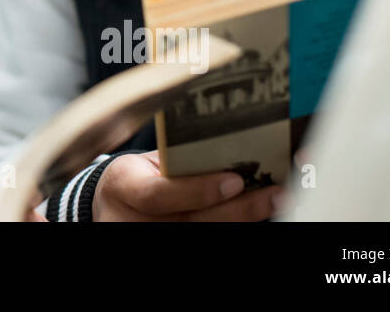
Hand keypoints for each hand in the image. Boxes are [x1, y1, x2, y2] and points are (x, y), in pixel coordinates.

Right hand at [92, 151, 282, 220]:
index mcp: (125, 188)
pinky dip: (236, 225)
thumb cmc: (135, 178)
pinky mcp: (174, 246)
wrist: (113, 208)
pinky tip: (257, 212)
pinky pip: (210, 237)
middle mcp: (137, 222)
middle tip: (274, 192)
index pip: (159, 195)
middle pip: (193, 222)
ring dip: (246, 218)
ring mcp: (154, 238)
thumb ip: (176, 158)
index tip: (233, 179)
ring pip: (207, 234)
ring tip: (276, 200)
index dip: (198, 190)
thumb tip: (231, 142)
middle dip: (239, 209)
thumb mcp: (144, 162)